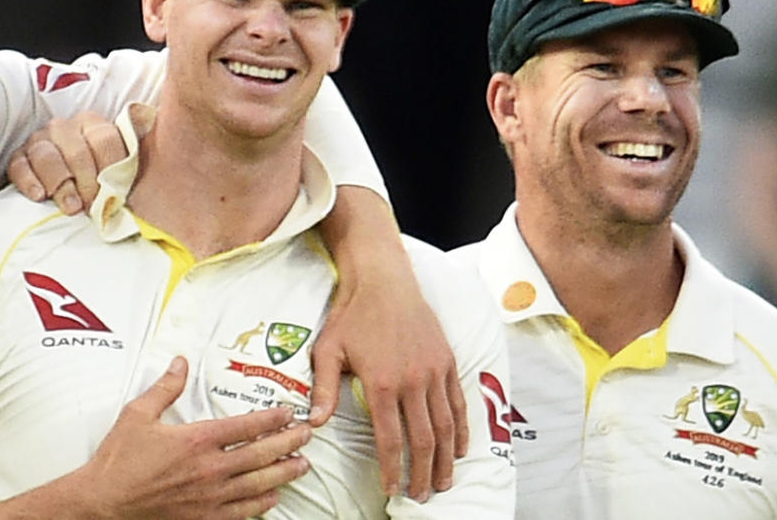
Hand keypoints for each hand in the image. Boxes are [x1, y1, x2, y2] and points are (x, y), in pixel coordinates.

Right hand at [8, 110, 126, 214]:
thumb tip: (160, 182)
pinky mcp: (18, 156)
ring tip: (70, 207)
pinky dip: (29, 181)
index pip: (105, 139)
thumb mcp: (120, 171)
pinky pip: (20, 165)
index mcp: (94, 125)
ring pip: (47, 155)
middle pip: (76, 150)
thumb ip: (132, 169)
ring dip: (60, 183)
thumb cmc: (98, 181)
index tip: (112, 194)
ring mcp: (40, 140)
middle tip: (91, 206)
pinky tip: (39, 196)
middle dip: (86, 181)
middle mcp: (66, 127)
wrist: (67, 185)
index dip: (110, 169)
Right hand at [78, 357, 310, 518]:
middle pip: (261, 454)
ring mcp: (209, 497)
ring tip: (301, 465)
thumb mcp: (138, 415)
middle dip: (289, 443)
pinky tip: (272, 499)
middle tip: (306, 436)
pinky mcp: (203, 518)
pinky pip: (242, 513)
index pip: (246, 426)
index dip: (272, 418)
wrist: (104, 503)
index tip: (288, 413)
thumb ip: (165, 388)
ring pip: (258, 484)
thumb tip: (179, 364)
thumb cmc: (119, 463)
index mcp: (197, 440)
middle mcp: (210, 469)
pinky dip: (261, 505)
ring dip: (283, 473)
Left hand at [312, 187, 467, 501]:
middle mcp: (412, 381)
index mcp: (382, 383)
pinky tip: (459, 449)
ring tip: (443, 482)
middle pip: (423, 440)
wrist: (383, 279)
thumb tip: (314, 424)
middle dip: (422, 473)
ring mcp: (434, 371)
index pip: (390, 439)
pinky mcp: (446, 360)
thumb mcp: (327, 350)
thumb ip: (324, 389)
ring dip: (445, 458)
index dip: (393, 469)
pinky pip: (458, 402)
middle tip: (421, 496)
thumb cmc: (351, 314)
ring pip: (445, 426)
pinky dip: (461, 429)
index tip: (392, 490)